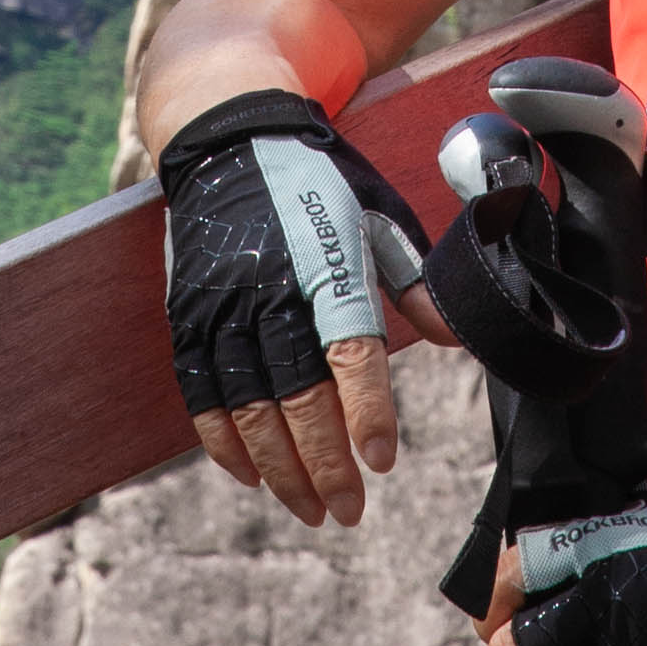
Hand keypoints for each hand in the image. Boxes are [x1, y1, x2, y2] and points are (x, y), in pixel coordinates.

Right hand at [156, 90, 441, 531]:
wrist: (231, 135)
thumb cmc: (320, 180)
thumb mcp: (378, 213)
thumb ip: (413, 283)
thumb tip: (457, 338)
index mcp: (327, 260)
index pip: (350, 351)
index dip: (367, 411)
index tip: (382, 462)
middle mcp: (269, 286)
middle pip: (296, 394)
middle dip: (323, 463)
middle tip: (348, 510)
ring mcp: (222, 303)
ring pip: (247, 405)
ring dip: (277, 466)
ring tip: (309, 507)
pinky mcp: (189, 312)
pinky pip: (199, 390)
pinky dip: (220, 439)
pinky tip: (249, 473)